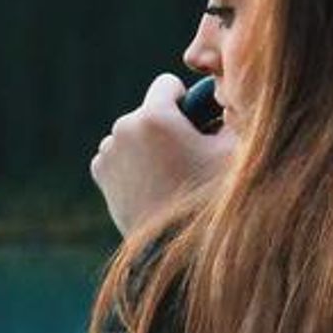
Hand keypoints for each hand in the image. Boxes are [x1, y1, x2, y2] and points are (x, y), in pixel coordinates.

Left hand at [90, 73, 233, 234]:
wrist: (174, 249)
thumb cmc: (208, 201)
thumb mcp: (231, 155)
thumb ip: (229, 119)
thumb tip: (225, 102)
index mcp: (155, 116)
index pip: (167, 84)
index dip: (186, 100)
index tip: (195, 121)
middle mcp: (124, 127)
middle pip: (149, 111)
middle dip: (165, 126)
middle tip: (185, 157)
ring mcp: (109, 151)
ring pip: (132, 133)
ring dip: (147, 145)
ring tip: (168, 174)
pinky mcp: (101, 172)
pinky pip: (118, 154)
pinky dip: (132, 163)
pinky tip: (150, 184)